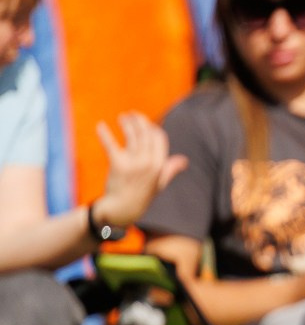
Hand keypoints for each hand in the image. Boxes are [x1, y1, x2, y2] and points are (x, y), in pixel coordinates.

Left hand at [93, 112, 186, 226]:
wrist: (123, 209)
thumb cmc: (141, 196)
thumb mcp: (159, 183)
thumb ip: (170, 169)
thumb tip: (183, 160)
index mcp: (160, 165)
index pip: (159, 138)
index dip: (152, 128)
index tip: (145, 124)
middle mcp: (149, 162)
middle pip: (146, 133)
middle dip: (139, 121)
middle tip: (132, 114)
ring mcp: (133, 163)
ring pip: (131, 136)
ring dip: (126, 123)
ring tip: (122, 117)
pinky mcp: (117, 164)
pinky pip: (111, 145)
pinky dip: (105, 134)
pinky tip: (101, 125)